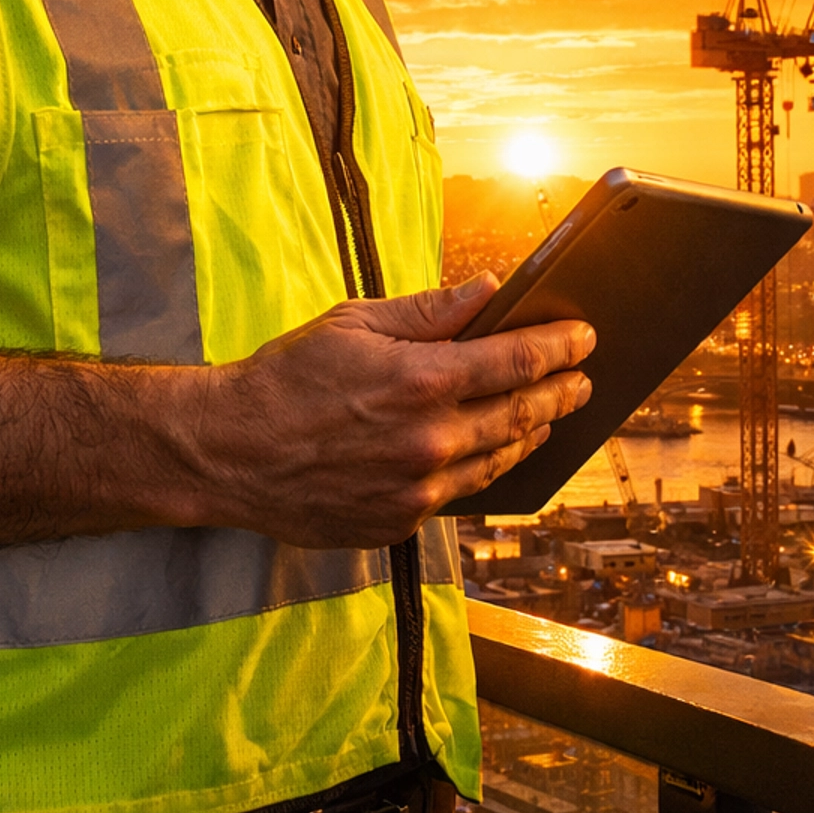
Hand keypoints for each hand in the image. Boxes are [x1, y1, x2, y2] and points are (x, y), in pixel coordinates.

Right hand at [169, 276, 593, 547]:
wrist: (228, 452)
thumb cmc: (285, 377)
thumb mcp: (354, 322)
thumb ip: (430, 311)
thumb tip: (488, 290)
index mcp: (421, 381)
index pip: (517, 360)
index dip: (560, 347)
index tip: (585, 337)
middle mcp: (430, 441)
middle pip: (521, 414)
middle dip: (560, 392)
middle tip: (583, 379)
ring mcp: (418, 490)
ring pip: (499, 460)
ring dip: (532, 434)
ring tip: (549, 416)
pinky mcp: (400, 522)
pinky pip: (460, 495)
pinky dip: (484, 468)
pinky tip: (494, 452)